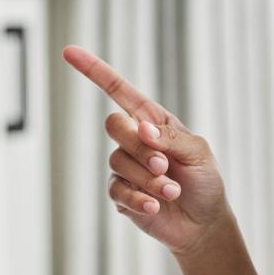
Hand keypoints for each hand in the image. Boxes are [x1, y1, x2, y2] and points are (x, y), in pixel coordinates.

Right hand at [62, 45, 228, 254]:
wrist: (203, 223)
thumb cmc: (205, 181)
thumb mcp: (198, 152)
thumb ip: (170, 138)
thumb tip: (141, 130)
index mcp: (152, 120)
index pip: (118, 90)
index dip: (94, 70)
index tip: (69, 51)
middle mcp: (134, 140)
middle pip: (114, 125)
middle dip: (139, 147)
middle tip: (164, 165)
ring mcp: (125, 167)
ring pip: (117, 161)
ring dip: (148, 179)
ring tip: (171, 191)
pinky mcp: (121, 194)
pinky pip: (116, 190)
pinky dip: (138, 199)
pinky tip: (155, 206)